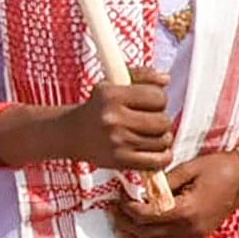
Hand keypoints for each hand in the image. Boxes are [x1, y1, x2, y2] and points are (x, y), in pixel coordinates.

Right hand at [54, 70, 178, 172]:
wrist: (73, 133)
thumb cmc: (100, 107)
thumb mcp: (115, 83)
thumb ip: (143, 76)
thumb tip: (166, 79)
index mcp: (111, 96)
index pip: (157, 97)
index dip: (159, 99)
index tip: (151, 103)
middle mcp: (113, 119)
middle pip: (163, 121)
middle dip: (162, 120)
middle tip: (152, 121)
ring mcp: (117, 142)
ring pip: (163, 141)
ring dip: (163, 138)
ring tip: (151, 135)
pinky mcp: (120, 161)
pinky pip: (157, 161)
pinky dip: (163, 157)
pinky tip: (156, 150)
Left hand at [107, 152, 238, 237]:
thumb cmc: (219, 167)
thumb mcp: (189, 167)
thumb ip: (164, 181)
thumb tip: (141, 190)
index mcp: (186, 210)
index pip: (146, 216)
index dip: (127, 208)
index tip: (120, 197)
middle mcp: (189, 229)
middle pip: (146, 235)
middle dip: (125, 223)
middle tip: (114, 211)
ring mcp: (194, 237)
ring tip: (122, 227)